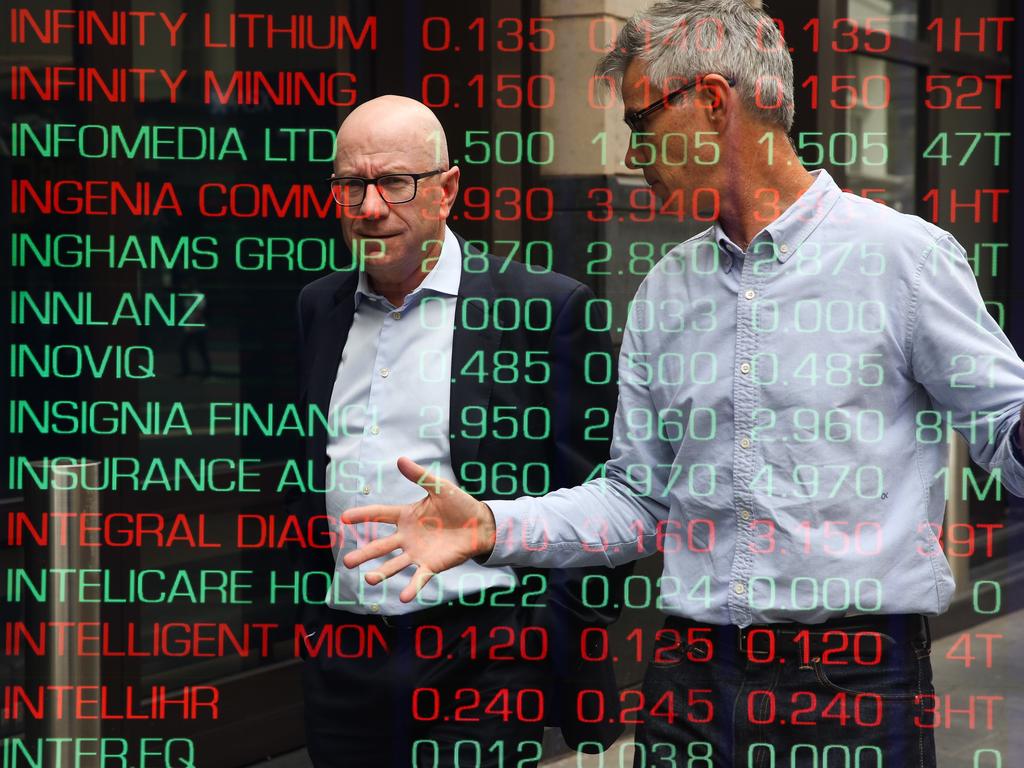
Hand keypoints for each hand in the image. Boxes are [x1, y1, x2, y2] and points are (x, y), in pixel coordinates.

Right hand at [341, 457, 496, 601]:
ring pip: (395, 564)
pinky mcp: (432, 565)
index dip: (363, 515)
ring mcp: (418, 552)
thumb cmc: (459, 504)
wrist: (480, 524)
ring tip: (369, 580)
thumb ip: (420, 476)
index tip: (344, 517)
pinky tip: (404, 598)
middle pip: (381, 546)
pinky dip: (412, 587)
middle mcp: (407, 537)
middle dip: (364, 554)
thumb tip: (400, 459)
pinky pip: (420, 578)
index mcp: (406, 516)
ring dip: (382, 573)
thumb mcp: (439, 487)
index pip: (379, 515)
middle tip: (347, 562)